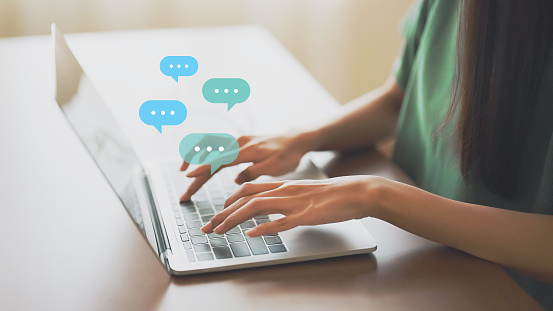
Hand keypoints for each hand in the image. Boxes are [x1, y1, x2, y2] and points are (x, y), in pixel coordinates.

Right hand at [179, 132, 316, 201]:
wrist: (296, 138)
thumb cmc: (288, 154)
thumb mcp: (276, 167)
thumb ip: (254, 171)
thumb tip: (235, 180)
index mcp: (247, 149)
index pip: (220, 159)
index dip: (203, 167)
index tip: (189, 176)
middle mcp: (238, 142)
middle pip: (210, 155)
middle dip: (195, 173)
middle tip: (185, 194)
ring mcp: (237, 141)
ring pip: (209, 148)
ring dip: (196, 161)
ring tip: (186, 176)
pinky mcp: (238, 143)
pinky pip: (216, 148)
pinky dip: (205, 156)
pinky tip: (202, 170)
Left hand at [200, 175, 386, 236]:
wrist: (357, 191)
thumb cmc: (332, 194)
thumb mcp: (303, 193)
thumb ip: (285, 199)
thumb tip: (270, 211)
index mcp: (283, 185)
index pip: (247, 189)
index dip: (228, 200)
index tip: (217, 212)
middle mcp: (284, 191)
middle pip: (244, 198)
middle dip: (222, 212)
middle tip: (207, 226)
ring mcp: (294, 202)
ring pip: (256, 207)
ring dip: (234, 219)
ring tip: (220, 230)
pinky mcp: (306, 215)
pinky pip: (282, 221)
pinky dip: (264, 227)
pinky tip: (253, 234)